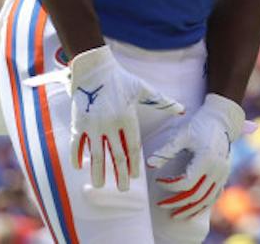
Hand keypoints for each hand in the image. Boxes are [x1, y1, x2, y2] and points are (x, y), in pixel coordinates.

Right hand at [67, 45, 183, 190]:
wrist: (95, 69)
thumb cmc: (122, 79)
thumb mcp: (144, 89)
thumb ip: (162, 102)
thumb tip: (183, 109)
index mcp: (128, 118)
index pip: (133, 146)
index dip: (134, 163)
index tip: (135, 177)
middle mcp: (111, 124)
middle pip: (116, 155)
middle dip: (119, 174)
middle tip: (123, 189)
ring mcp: (93, 125)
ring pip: (96, 154)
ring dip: (98, 171)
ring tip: (100, 185)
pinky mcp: (79, 123)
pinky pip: (77, 144)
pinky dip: (77, 156)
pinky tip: (78, 168)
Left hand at [144, 93, 244, 220]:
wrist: (221, 119)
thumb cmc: (199, 125)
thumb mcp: (182, 135)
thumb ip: (166, 151)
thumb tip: (148, 164)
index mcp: (206, 159)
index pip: (185, 183)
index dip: (169, 186)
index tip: (158, 181)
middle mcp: (217, 169)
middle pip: (195, 195)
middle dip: (176, 202)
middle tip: (160, 204)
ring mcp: (223, 173)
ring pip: (206, 199)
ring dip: (190, 209)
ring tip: (174, 215)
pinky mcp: (225, 174)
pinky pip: (215, 196)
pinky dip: (204, 206)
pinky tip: (192, 212)